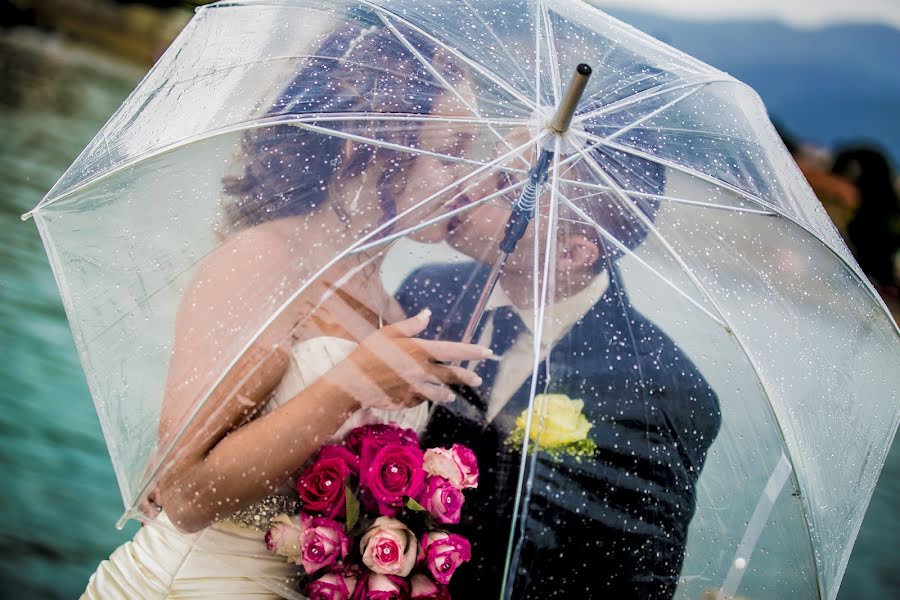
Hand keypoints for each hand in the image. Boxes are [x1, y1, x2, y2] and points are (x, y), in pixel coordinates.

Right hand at [328, 309, 490, 409]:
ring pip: (439, 392)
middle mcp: (422, 371)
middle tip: (477, 379)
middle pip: (452, 375)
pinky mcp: (408, 402)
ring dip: (447, 393)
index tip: (487, 352)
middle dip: (467, 377)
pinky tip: (421, 397)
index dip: (472, 352)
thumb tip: (427, 314)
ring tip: (452, 395)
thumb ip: (410, 325)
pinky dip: (422, 398)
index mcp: (419, 351)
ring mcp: (416, 389)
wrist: (353, 383)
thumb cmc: (368, 354)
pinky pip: (420, 400)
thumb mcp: (388, 333)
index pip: (453, 351)